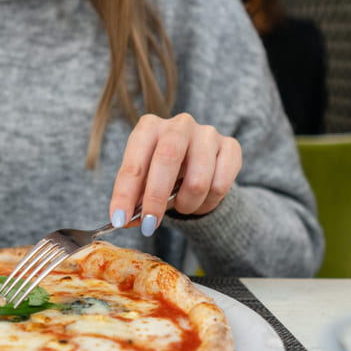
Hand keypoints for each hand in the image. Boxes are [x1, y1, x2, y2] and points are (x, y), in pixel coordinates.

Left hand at [109, 113, 240, 235]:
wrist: (201, 165)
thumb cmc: (165, 172)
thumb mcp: (145, 182)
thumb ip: (134, 197)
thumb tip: (123, 220)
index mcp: (149, 127)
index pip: (134, 162)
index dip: (125, 193)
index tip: (119, 219)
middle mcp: (179, 124)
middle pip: (167, 159)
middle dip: (155, 198)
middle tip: (149, 225)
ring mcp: (207, 134)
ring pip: (197, 181)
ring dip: (186, 204)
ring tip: (182, 205)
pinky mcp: (230, 147)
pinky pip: (220, 186)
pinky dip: (208, 203)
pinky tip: (202, 200)